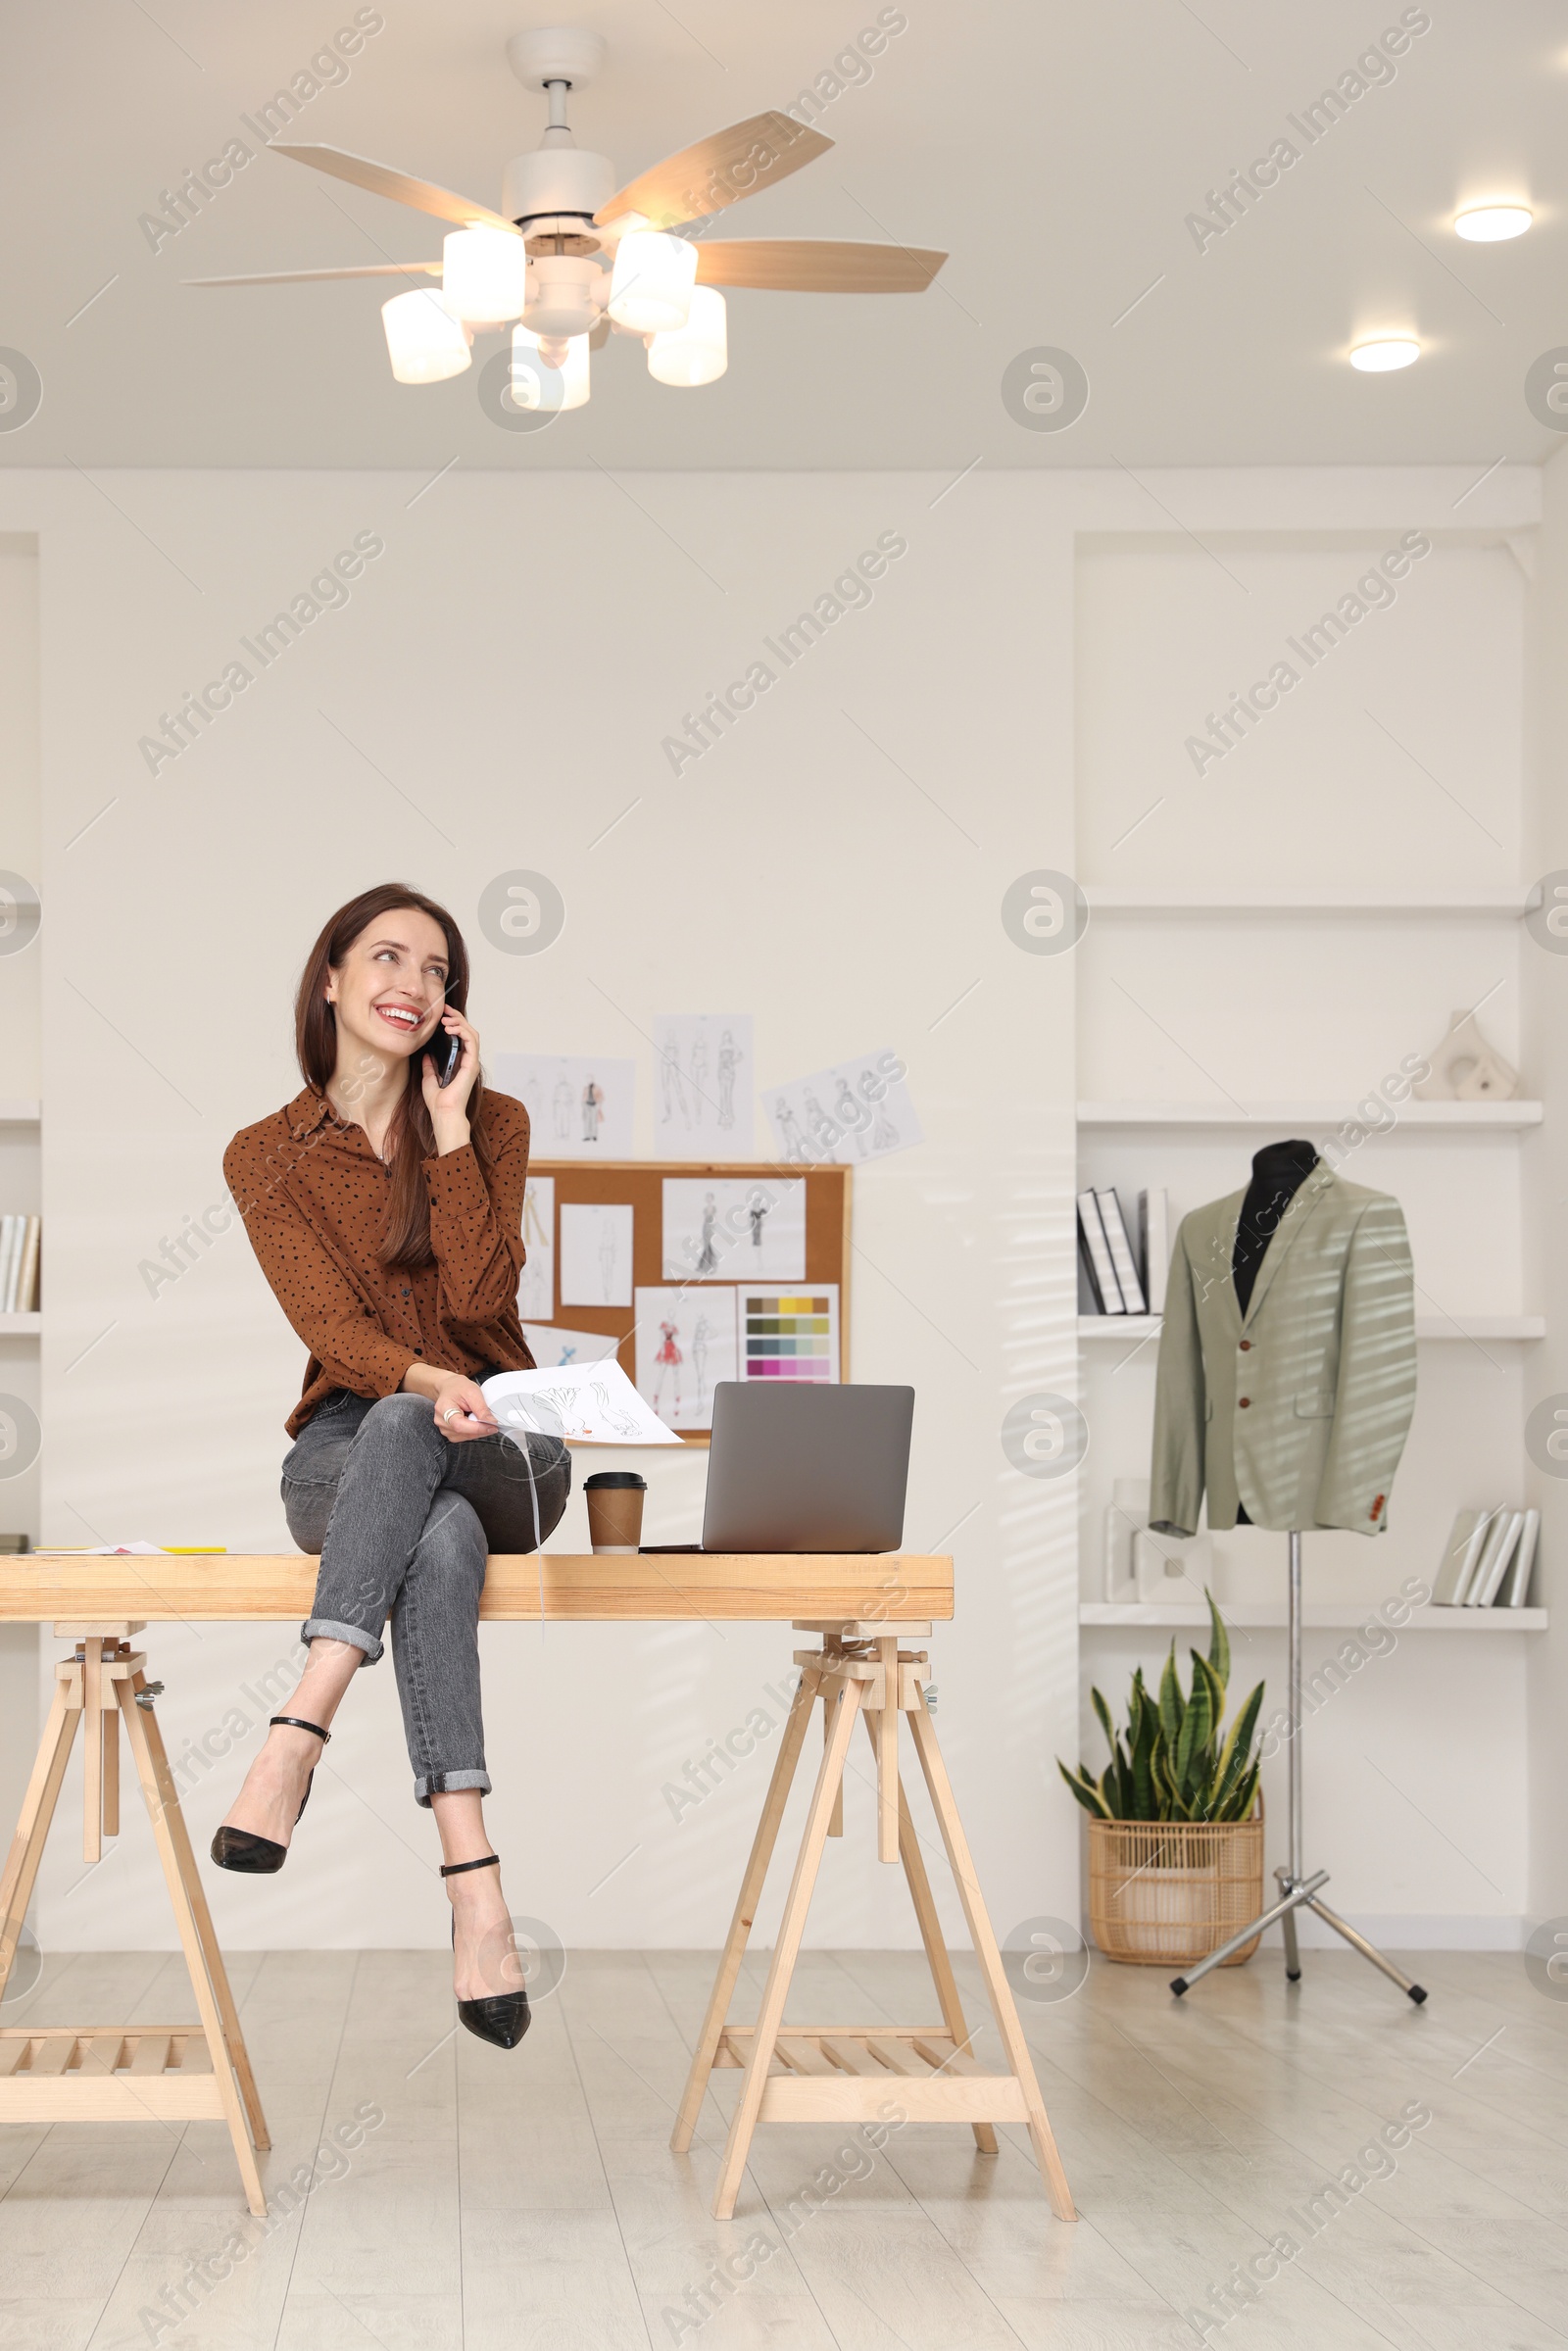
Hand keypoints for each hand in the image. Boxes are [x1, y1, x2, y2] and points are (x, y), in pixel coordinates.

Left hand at [422, 1005, 479, 1144]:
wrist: (443, 1113)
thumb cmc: (438, 1103)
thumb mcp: (428, 1079)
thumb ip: (430, 1067)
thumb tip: (427, 1055)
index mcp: (459, 1064)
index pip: (461, 1038)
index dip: (453, 1024)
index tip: (442, 1015)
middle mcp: (468, 1062)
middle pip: (468, 1033)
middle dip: (457, 1018)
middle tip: (445, 1009)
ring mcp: (471, 1063)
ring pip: (472, 1034)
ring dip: (460, 1022)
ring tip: (447, 1018)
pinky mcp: (471, 1064)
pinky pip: (471, 1042)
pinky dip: (462, 1031)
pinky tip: (450, 1028)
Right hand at [429, 1371, 497, 1442]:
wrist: (449, 1387)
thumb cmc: (458, 1387)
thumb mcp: (472, 1392)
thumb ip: (481, 1409)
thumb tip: (492, 1422)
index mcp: (443, 1409)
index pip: (460, 1425)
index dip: (478, 1428)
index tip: (493, 1427)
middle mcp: (441, 1421)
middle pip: (464, 1433)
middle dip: (481, 1429)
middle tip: (491, 1421)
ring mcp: (444, 1428)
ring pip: (466, 1436)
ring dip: (478, 1430)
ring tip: (478, 1416)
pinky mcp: (449, 1432)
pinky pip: (464, 1436)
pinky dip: (473, 1431)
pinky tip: (474, 1421)